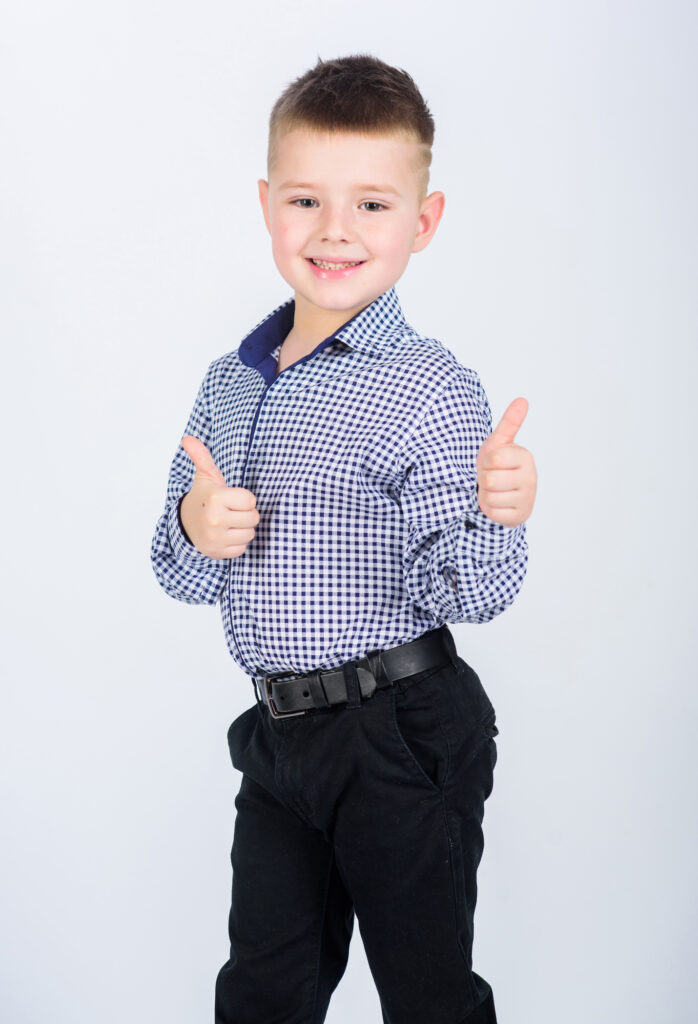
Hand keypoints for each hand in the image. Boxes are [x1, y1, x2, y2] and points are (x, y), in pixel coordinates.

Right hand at [178, 435, 259, 558]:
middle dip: (245, 514)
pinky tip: (225, 536)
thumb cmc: (204, 498)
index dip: (244, 499)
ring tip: (228, 523)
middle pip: (253, 518)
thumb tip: (188, 438)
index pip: (251, 500)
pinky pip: (242, 548)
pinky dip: (236, 543)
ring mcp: (216, 538)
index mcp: (216, 498)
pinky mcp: (217, 552)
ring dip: (242, 529)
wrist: (185, 524)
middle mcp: (215, 519)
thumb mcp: (205, 477)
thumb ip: (202, 456)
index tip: (232, 499)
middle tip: (230, 511)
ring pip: (250, 534)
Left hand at [475, 398, 536, 525]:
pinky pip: (493, 513)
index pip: (493, 459)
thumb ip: (509, 422)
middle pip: (490, 480)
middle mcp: (531, 478)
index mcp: (525, 457)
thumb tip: (522, 399)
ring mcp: (527, 498)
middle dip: (484, 480)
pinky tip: (498, 503)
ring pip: (490, 498)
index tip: (492, 463)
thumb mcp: (499, 442)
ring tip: (494, 490)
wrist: (501, 492)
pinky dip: (489, 509)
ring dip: (486, 495)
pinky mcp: (520, 516)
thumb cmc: (498, 465)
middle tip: (492, 478)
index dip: (485, 462)